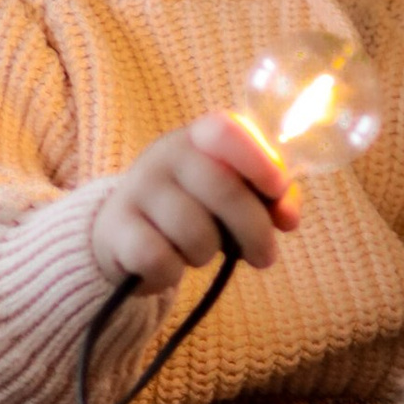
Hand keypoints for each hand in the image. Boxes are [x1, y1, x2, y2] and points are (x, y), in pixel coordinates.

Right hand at [91, 115, 295, 292]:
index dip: (259, 160)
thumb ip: (267, 197)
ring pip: (196, 233)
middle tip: (265, 256)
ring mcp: (136, 190)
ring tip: (199, 252)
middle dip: (254, 230)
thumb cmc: (190, 210)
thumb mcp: (227, 195)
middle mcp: (163, 156)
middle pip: (223, 189)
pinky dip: (172, 273)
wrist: (121, 235)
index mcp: (195, 138)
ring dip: (208, 254)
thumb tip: (287, 217)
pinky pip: (161, 260)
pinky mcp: (116, 229)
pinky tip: (168, 265)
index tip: (278, 190)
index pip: (226, 130)